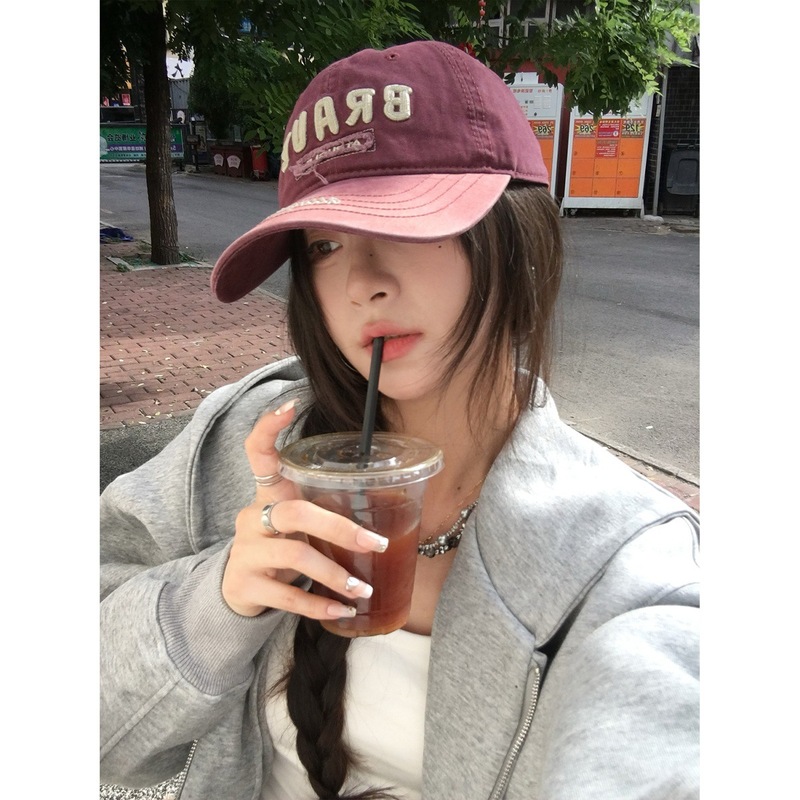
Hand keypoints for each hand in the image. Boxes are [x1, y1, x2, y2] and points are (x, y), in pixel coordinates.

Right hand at [221, 399, 387, 617]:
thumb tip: (387, 510)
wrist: (239, 592)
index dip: (268, 429)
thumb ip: (323, 512)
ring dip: (334, 573)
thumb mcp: (295, 526)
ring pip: (294, 554)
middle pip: (295, 512)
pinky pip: (286, 594)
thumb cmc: (280, 547)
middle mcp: (252, 518)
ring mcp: (246, 551)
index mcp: (267, 496)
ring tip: (362, 588)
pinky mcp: (245, 584)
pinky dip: (319, 605)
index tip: (289, 406)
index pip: (256, 453)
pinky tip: (343, 611)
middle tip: (374, 543)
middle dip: (339, 528)